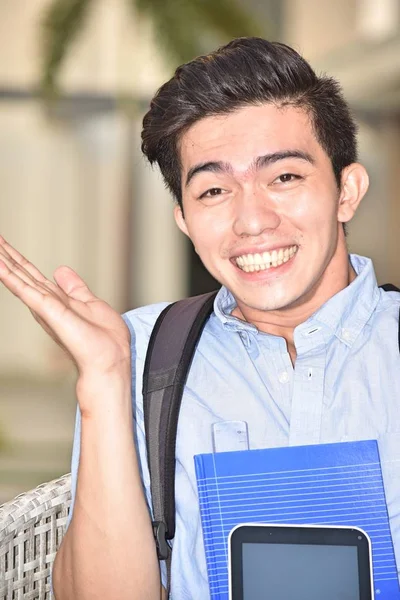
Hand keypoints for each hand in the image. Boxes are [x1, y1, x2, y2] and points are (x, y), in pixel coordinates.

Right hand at [0, 236, 130, 401]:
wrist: (110, 361)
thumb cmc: (104, 341)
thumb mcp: (91, 303)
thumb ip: (74, 287)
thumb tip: (60, 270)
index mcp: (56, 300)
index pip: (32, 275)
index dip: (18, 259)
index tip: (4, 244)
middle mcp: (46, 303)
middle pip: (22, 274)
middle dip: (6, 256)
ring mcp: (45, 307)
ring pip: (20, 279)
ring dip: (4, 262)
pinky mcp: (49, 311)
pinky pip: (26, 290)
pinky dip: (11, 277)